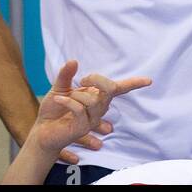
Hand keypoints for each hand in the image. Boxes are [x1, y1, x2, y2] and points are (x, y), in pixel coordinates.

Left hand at [27, 60, 150, 156]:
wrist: (42, 130)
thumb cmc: (54, 109)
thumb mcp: (59, 88)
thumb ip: (66, 75)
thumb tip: (74, 60)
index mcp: (97, 96)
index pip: (119, 89)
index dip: (134, 83)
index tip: (149, 81)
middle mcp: (99, 107)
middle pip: (110, 88)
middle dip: (97, 79)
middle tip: (82, 79)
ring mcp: (92, 119)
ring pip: (93, 99)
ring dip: (76, 95)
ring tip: (62, 98)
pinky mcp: (82, 128)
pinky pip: (79, 109)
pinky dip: (67, 101)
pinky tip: (58, 100)